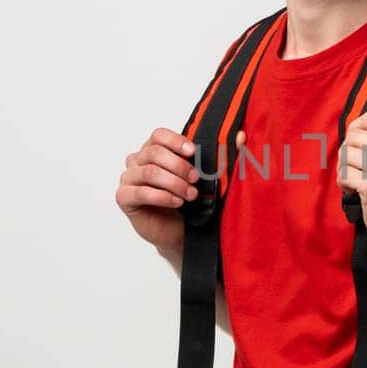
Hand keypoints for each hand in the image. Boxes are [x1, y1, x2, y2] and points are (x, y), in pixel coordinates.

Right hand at [117, 127, 243, 255]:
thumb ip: (223, 156)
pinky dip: (161, 196)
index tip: (194, 152)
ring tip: (190, 195)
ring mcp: (129, 179)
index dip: (176, 141)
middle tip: (196, 180)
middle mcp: (138, 161)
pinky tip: (176, 202)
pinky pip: (139, 192)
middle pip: (154, 153)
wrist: (181, 232)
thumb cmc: (191, 202)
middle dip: (179, 166)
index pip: (159, 135)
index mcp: (154, 150)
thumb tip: (243, 136)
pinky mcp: (124, 198)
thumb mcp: (208, 178)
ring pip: (149, 172)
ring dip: (173, 183)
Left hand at [337, 110, 366, 252]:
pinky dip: (344, 185)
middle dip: (347, 153)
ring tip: (358, 181)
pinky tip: (356, 191)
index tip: (357, 146)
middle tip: (357, 169)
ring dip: (344, 169)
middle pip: (353, 136)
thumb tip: (350, 127)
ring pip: (345, 154)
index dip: (356, 129)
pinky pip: (343, 174)